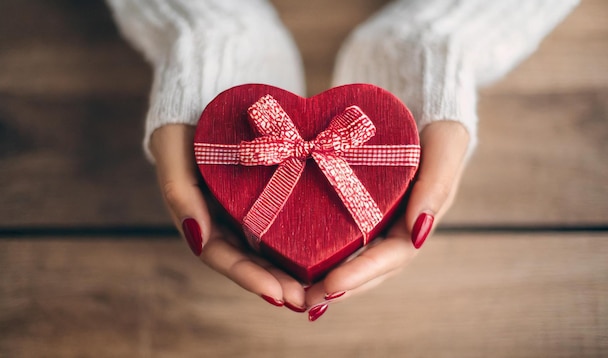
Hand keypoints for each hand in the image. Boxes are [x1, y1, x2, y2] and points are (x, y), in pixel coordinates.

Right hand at [150, 124, 307, 312]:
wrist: (212, 90)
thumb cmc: (185, 120)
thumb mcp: (172, 147)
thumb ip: (177, 189)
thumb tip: (196, 237)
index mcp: (197, 216)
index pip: (221, 256)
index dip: (248, 277)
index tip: (277, 293)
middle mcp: (222, 219)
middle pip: (249, 261)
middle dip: (276, 283)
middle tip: (306, 300)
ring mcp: (245, 208)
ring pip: (269, 248)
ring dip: (291, 270)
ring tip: (320, 287)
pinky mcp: (268, 193)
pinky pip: (284, 221)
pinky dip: (301, 239)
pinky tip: (325, 251)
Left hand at [303, 120, 469, 320]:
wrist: (417, 103)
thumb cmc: (436, 124)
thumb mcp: (445, 144)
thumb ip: (437, 185)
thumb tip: (420, 232)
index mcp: (419, 221)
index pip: (392, 257)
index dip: (363, 273)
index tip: (331, 284)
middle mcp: (396, 229)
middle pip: (368, 269)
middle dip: (338, 287)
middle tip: (304, 301)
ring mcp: (376, 222)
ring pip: (350, 258)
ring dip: (325, 280)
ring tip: (293, 296)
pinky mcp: (356, 210)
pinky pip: (337, 236)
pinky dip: (318, 254)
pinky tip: (292, 265)